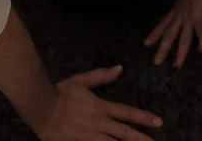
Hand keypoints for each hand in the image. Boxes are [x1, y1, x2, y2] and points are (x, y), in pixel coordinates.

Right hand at [36, 65, 162, 140]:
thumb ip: (102, 75)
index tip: (158, 122)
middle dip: (141, 140)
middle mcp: (99, 124)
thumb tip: (120, 68)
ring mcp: (91, 138)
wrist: (43, 108)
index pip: (127, 112)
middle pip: (124, 134)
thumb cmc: (62, 93)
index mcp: (101, 107)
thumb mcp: (82, 80)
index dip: (143, 118)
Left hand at [144, 0, 201, 68]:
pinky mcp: (198, 17)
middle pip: (168, 35)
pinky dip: (201, 42)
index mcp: (176, 9)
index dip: (155, 34)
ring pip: (182, 39)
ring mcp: (187, 17)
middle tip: (155, 62)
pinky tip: (201, 50)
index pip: (163, 24)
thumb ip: (191, 4)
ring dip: (179, 54)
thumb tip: (197, 6)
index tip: (146, 44)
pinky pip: (200, 32)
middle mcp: (179, 14)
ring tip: (175, 67)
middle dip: (162, 49)